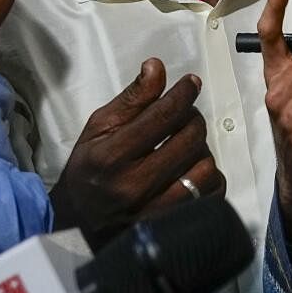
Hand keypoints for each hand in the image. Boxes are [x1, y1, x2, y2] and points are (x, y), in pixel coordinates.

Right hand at [49, 58, 225, 247]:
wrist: (79, 221)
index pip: (163, 116)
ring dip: (202, 150)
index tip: (191, 83)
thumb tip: (156, 67)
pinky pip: (211, 194)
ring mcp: (155, 210)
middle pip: (190, 138)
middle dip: (192, 119)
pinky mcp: (172, 225)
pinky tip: (192, 170)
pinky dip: (210, 178)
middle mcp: (134, 185)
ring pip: (205, 167)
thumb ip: (131, 99)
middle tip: (183, 118)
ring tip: (186, 147)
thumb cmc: (90, 168)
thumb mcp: (99, 128)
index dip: (183, 93)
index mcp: (111, 156)